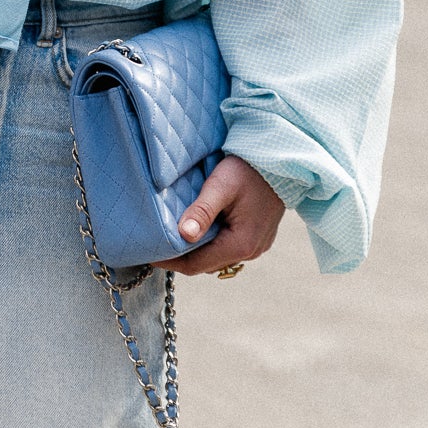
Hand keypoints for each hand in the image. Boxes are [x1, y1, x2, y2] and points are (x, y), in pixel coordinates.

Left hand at [155, 154, 285, 277]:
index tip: (148, 254)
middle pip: (206, 264)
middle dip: (180, 258)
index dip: (170, 262)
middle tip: (156, 245)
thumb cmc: (248, 169)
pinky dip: (209, 244)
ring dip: (195, 251)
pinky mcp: (257, 238)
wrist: (279, 162)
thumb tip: (183, 235)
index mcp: (241, 244)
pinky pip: (227, 249)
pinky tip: (197, 230)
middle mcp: (251, 252)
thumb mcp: (221, 186)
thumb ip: (202, 211)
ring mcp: (256, 247)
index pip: (196, 265)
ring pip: (216, 258)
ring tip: (172, 238)